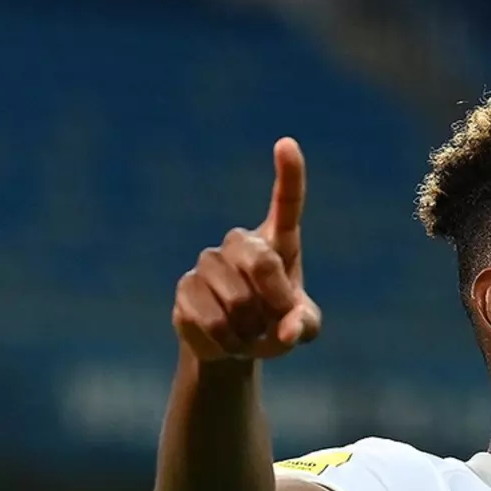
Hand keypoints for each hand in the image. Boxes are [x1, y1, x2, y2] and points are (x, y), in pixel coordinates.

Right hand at [172, 138, 321, 361]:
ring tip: (248, 331)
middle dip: (275, 302)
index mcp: (278, 242)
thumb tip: (290, 330)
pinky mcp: (184, 288)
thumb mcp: (303, 328)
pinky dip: (226, 342)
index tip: (287, 144)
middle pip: (262, 264)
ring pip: (236, 301)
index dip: (289, 175)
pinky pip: (210, 321)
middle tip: (278, 322)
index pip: (287, 203)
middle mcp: (240, 243)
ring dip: (250, 329)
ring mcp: (208, 262)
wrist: (234, 346)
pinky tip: (225, 340)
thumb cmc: (276, 326)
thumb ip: (306, 326)